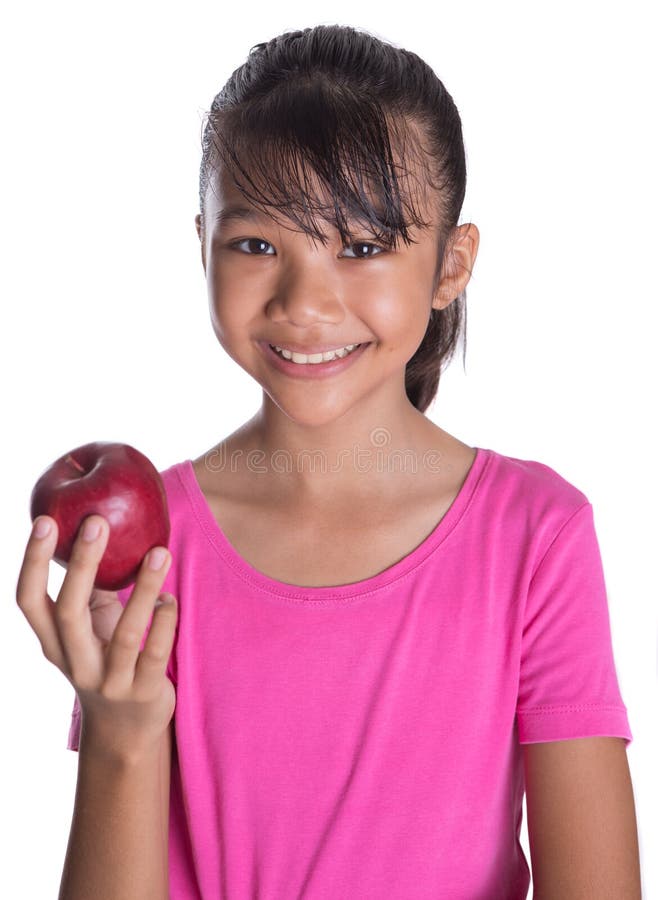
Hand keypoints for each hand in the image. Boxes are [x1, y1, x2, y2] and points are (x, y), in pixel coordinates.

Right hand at [16, 513, 176, 762]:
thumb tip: (95, 531)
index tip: (44, 521)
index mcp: (54, 644)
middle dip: (81, 564)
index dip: (31, 562)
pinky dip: (166, 620)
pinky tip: (171, 599)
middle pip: (68, 611)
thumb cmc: (107, 661)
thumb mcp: (90, 631)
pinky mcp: (142, 692)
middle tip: (97, 522)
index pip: (28, 601)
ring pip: (126, 632)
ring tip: (160, 552)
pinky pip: (157, 652)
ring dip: (144, 588)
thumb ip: (89, 591)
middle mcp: (74, 663)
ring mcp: (109, 681)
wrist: (125, 733)